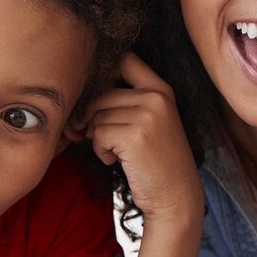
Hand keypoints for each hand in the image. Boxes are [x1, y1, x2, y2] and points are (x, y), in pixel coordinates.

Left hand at [83, 52, 202, 226]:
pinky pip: (97, 134)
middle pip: (102, 92)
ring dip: (97, 136)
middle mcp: (156, 96)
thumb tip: (80, 91)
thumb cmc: (157, 162)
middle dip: (92, 116)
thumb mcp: (151, 122)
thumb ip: (126, 101)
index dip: (104, 75)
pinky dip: (99, 150)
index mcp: (162, 89)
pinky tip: (115, 160)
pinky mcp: (135, 135)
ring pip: (97, 114)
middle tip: (99, 137)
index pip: (125, 59)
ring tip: (116, 151)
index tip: (100, 99)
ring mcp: (147, 114)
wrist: (175, 196)